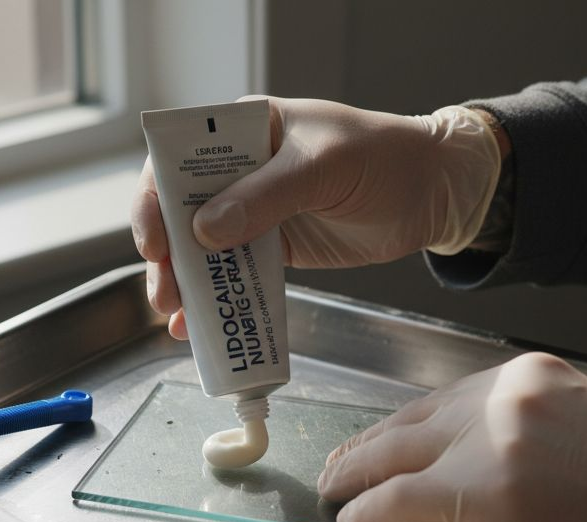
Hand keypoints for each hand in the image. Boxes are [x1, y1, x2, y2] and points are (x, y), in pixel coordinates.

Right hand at [131, 97, 501, 338]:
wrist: (433, 193)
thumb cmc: (384, 158)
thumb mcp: (324, 167)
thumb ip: (266, 196)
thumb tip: (204, 231)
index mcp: (247, 130)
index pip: (179, 157)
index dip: (156, 196)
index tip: (153, 238)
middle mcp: (241, 170)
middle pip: (180, 210)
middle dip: (166, 253)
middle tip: (164, 290)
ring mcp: (255, 211)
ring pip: (201, 248)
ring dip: (184, 282)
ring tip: (176, 315)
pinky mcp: (274, 248)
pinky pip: (234, 274)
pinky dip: (216, 299)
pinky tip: (199, 325)